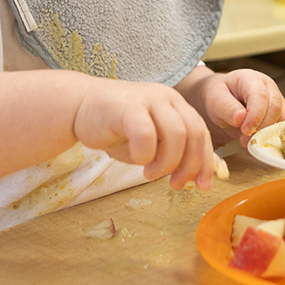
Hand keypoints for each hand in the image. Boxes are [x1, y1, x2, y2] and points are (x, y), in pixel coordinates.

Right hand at [72, 79, 213, 190]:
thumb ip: (171, 153)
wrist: (80, 107)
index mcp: (176, 105)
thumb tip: (193, 177)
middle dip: (189, 165)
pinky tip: (137, 160)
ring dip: (167, 162)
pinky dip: (145, 155)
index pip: (201, 133)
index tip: (202, 186)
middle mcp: (166, 97)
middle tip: (175, 185)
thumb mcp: (150, 142)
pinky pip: (147, 135)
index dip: (204, 162)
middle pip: (194, 133)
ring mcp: (148, 99)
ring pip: (176, 134)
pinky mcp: (128, 106)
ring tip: (150, 174)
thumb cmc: (117, 127)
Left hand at [197, 68, 284, 147]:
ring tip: (247, 142)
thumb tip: (240, 118)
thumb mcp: (216, 101)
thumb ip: (226, 108)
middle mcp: (268, 87)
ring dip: (267, 134)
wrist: (225, 100)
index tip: (245, 131)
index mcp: (251, 79)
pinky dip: (271, 138)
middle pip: (275, 107)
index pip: (260, 95)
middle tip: (244, 141)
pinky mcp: (280, 112)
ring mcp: (277, 99)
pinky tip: (256, 143)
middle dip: (261, 128)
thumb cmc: (221, 97)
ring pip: (282, 118)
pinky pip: (282, 127)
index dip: (255, 115)